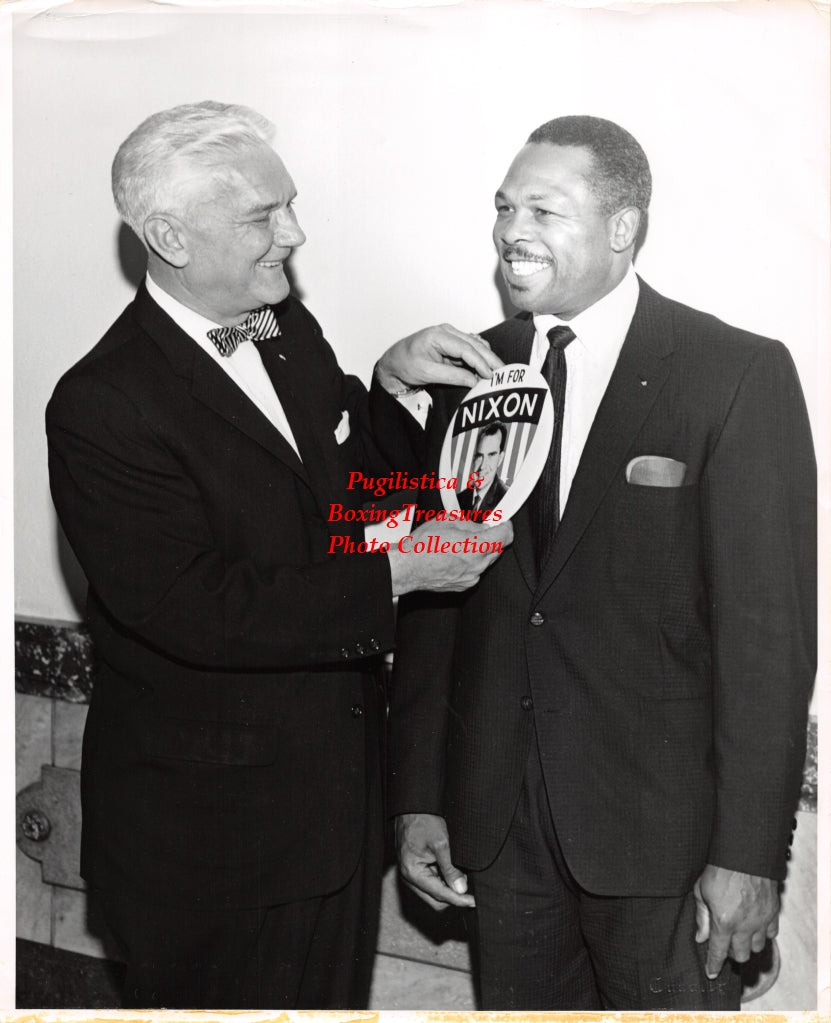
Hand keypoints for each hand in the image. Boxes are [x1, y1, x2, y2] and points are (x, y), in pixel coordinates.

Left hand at [376, 324, 502, 391]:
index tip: (490, 375)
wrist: (395, 362)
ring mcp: (450, 335)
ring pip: (475, 345)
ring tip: (497, 370)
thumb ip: (452, 376)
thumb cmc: (406, 364)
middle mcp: (446, 331)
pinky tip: (486, 366)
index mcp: (438, 335)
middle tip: (503, 372)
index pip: (466, 348)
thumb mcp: (427, 373)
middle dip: (489, 358)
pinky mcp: (452, 343)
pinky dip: (479, 356)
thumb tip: (474, 380)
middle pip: (474, 344)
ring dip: (486, 357)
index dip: (480, 362)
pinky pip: (470, 348)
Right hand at [387, 520, 512, 595]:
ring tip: (460, 543)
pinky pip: (474, 571)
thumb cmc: (422, 547)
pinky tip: (454, 556)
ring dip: (479, 551)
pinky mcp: (463, 585)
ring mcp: (471, 577)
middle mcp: (477, 564)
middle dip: (490, 538)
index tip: (503, 523)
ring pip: (485, 561)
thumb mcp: (448, 521)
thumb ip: (470, 524)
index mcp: (476, 546)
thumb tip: (480, 527)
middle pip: (497, 549)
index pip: (505, 536)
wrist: (407, 567)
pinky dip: (470, 563)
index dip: (505, 526)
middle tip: (478, 530)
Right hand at [396, 813, 474, 908]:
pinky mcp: (415, 866)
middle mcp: (409, 876)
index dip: (458, 899)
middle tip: (471, 889)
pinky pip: (431, 880)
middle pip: (436, 896)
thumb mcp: (441, 844)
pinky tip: (453, 872)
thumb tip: (461, 889)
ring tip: (463, 879)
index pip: (439, 894)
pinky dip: (443, 879)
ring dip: (448, 887)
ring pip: (434, 889)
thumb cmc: (423, 821)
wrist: (413, 806)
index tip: (473, 902)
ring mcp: (412, 872)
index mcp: (413, 872)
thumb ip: (451, 870)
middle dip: (453, 895)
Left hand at [693, 863, 778, 977]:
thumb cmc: (719, 870)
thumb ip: (702, 917)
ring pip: (757, 947)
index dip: (714, 965)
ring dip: (747, 945)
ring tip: (739, 934)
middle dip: (731, 953)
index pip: (718, 952)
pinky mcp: (773, 912)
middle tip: (724, 943)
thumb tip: (701, 938)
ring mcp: (761, 920)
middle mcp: (745, 926)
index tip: (711, 972)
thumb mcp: (701, 891)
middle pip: (740, 955)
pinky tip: (754, 927)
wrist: (744, 853)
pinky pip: (771, 934)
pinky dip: (763, 935)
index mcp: (724, 921)